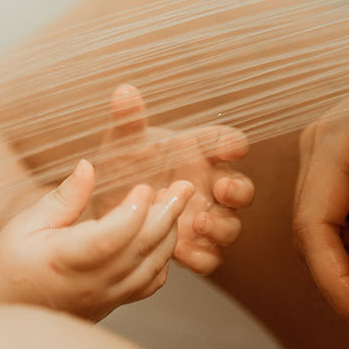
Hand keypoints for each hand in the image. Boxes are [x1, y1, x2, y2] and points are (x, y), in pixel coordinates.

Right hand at [0, 158, 193, 321]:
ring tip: (175, 202)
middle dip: (167, 215)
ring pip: (152, 268)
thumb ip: (63, 198)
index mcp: (65, 259)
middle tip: (183, 186)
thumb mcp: (26, 223)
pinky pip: (148, 284)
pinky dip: (163, 259)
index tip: (145, 187)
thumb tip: (88, 167)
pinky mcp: (112, 303)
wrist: (5, 307)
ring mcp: (105, 297)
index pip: (110, 239)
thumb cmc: (11, 262)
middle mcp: (91, 283)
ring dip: (169, 233)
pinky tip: (162, 235)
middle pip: (141, 250)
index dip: (133, 213)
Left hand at [93, 85, 254, 274]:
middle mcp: (209, 185)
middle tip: (221, 188)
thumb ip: (128, 120)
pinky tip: (181, 251)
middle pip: (242, 189)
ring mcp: (205, 218)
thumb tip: (124, 91)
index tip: (231, 147)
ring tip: (198, 223)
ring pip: (231, 226)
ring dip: (221, 226)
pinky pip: (210, 257)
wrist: (106, 206)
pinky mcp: (194, 247)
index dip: (234, 144)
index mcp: (200, 152)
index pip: (228, 142)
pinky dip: (201, 256)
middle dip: (237, 190)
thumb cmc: (124, 165)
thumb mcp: (122, 142)